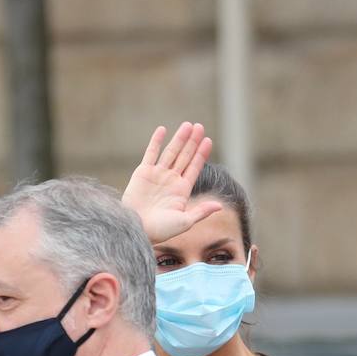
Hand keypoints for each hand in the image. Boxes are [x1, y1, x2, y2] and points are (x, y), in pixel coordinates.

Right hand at [122, 122, 221, 244]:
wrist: (136, 230)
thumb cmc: (160, 230)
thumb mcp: (184, 222)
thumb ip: (201, 212)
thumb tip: (220, 206)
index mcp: (182, 190)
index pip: (194, 167)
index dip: (201, 154)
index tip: (208, 140)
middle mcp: (171, 180)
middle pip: (185, 156)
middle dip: (192, 142)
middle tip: (200, 126)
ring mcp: (157, 175)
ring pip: (171, 152)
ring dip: (179, 139)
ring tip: (187, 125)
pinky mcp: (142, 173)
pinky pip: (151, 153)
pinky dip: (156, 141)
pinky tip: (162, 130)